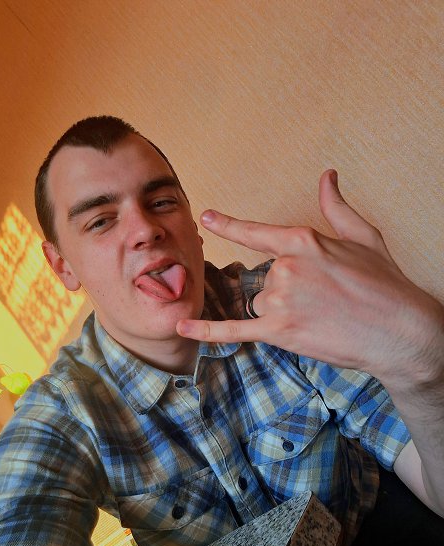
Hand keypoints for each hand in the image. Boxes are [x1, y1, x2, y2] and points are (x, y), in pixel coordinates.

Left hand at [177, 170, 442, 391]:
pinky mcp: (279, 332)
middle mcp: (285, 268)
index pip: (255, 232)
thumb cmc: (385, 283)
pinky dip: (206, 330)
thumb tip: (328, 176)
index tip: (207, 217)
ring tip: (320, 317)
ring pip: (262, 305)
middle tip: (325, 300)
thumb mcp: (364, 236)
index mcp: (302, 241)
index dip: (229, 224)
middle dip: (289, 290)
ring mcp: (280, 301)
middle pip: (266, 279)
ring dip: (282, 313)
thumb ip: (337, 207)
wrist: (400, 331)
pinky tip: (183, 328)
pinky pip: (234, 330)